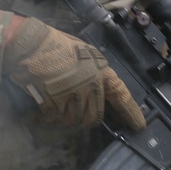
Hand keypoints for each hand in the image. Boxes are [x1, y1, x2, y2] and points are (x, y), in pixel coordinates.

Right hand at [2, 17, 145, 131]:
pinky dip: (48, 114)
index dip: (131, 112)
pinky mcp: (56, 103)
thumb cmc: (55, 44)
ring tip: (54, 99)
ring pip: (74, 120)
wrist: (31, 44)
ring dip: (64, 115)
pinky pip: (55, 118)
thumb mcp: (83, 52)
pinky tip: (43, 102)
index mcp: (101, 71)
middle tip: (71, 107)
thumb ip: (93, 71)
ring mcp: (74, 95)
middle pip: (94, 116)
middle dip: (85, 117)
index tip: (138, 126)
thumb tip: (98, 88)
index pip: (121, 95)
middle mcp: (91, 85)